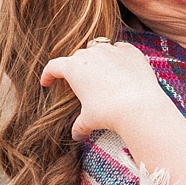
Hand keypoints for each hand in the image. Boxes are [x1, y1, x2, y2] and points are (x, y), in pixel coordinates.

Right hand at [40, 42, 166, 140]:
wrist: (138, 106)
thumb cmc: (108, 112)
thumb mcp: (89, 119)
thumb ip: (80, 125)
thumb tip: (77, 135)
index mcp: (74, 68)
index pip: (54, 67)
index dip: (48, 75)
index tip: (47, 83)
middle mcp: (91, 53)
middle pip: (77, 57)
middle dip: (75, 69)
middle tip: (77, 83)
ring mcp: (111, 50)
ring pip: (98, 49)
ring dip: (96, 59)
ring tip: (100, 73)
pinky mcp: (130, 52)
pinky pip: (120, 49)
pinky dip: (118, 57)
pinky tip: (121, 66)